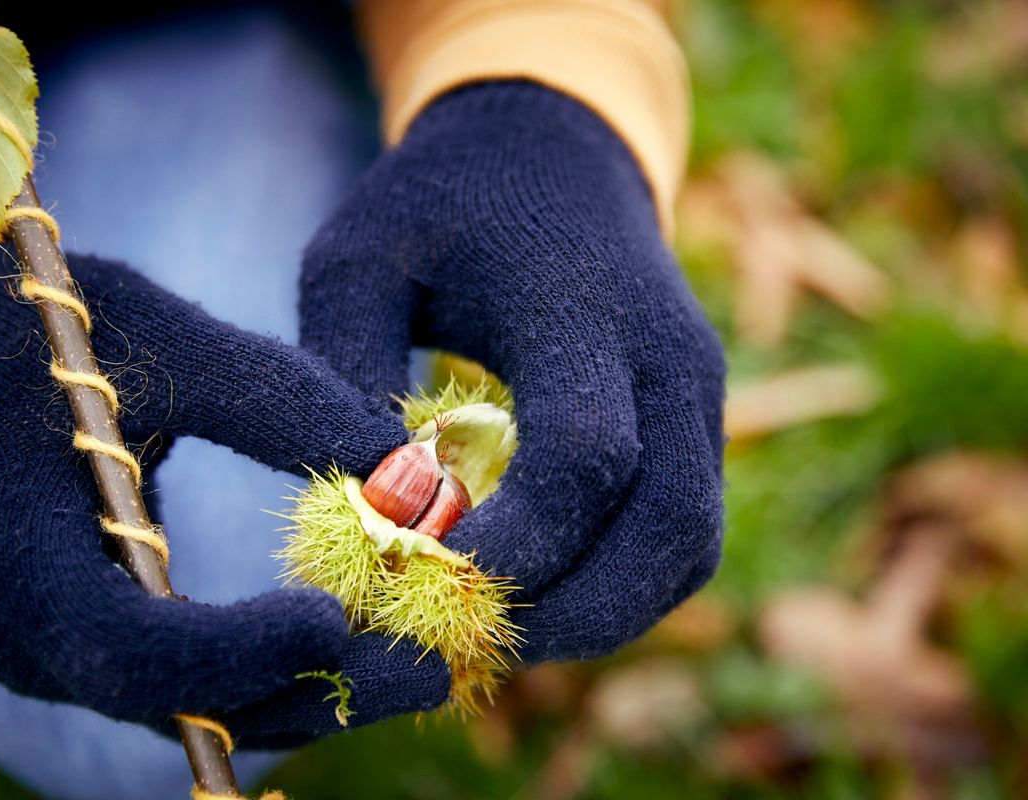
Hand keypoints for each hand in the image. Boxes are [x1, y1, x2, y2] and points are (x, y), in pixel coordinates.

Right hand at [0, 242, 448, 746]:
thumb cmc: (48, 333)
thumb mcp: (160, 337)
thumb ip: (276, 398)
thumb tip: (406, 468)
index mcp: (16, 563)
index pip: (132, 648)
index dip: (241, 647)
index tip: (340, 616)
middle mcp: (25, 638)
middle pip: (179, 705)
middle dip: (308, 687)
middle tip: (429, 667)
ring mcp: (54, 656)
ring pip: (194, 711)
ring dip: (306, 690)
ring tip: (417, 659)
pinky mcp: (90, 648)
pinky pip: (189, 687)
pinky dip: (271, 671)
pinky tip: (355, 636)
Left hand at [300, 81, 725, 662]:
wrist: (549, 148)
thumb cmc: (438, 202)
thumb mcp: (356, 256)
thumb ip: (343, 370)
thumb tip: (361, 512)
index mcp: (585, 306)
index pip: (584, 455)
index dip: (515, 542)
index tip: (420, 582)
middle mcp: (669, 358)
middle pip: (668, 530)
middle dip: (567, 612)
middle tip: (460, 641)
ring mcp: (698, 393)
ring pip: (687, 548)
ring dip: (600, 614)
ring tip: (494, 629)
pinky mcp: (694, 420)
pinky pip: (682, 534)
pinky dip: (619, 586)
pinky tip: (536, 591)